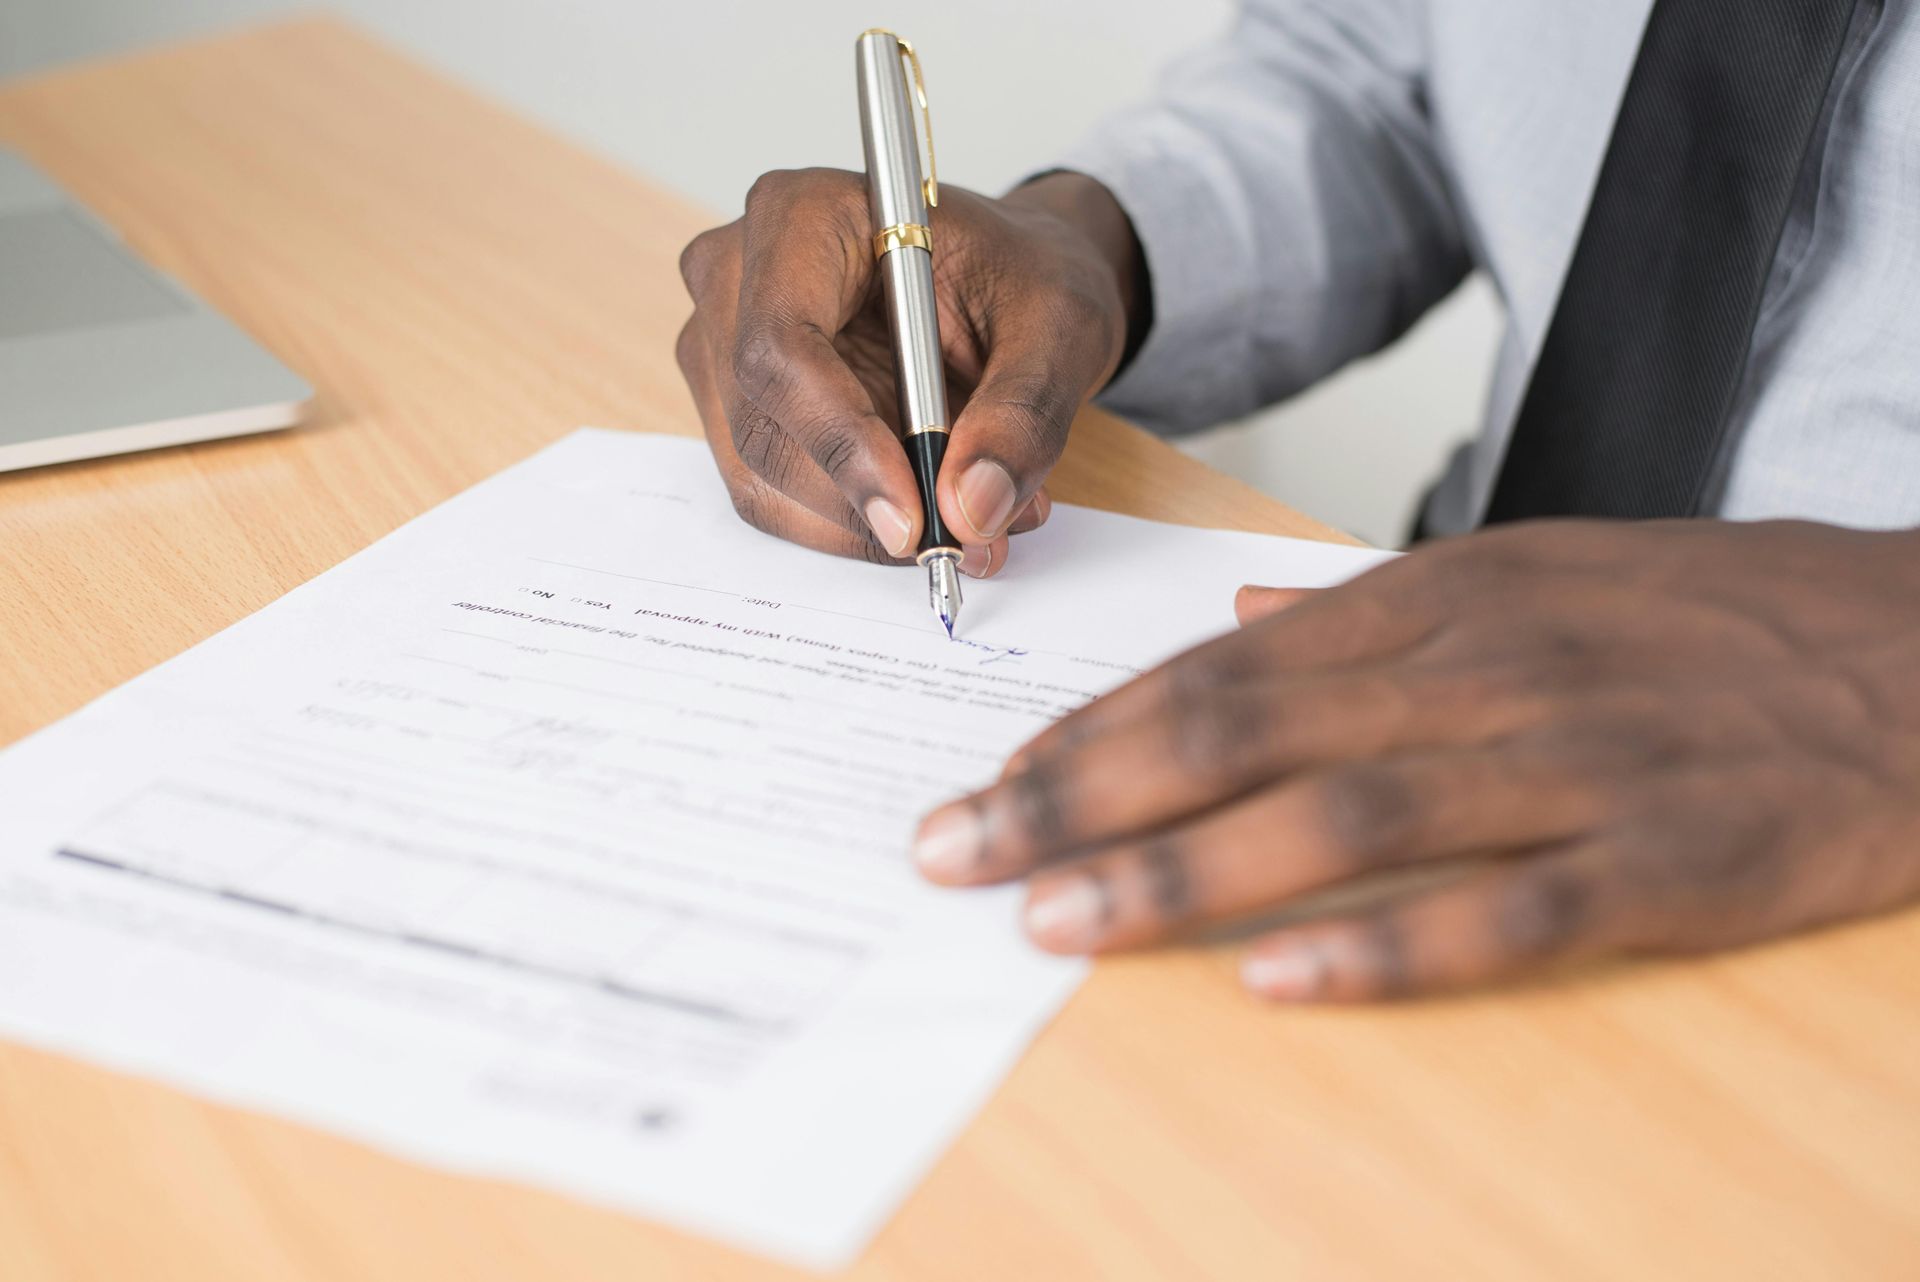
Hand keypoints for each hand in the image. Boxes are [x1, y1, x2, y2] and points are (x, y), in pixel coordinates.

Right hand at [675, 169, 1143, 575]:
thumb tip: (971, 507)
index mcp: (804, 215)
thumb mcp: (1059, 328)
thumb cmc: (1022, 276)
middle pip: (763, 425)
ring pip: (762, 476)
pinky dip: (852, 524)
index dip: (841, 441)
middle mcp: (737, 277)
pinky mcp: (738, 408)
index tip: (913, 516)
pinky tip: (929, 507)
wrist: (1008, 284)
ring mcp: (723, 346)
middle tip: (967, 537)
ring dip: (863, 524)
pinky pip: (775, 496)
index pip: (781, 346)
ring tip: (972, 518)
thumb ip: (1023, 414)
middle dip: (863, 502)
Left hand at [912, 519, 1919, 999]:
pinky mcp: (1669, 858)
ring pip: (1342, 816)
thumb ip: (1374, 602)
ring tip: (1057, 920)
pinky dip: (1386, 949)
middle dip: (1079, 795)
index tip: (987, 782)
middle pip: (1241, 730)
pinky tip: (1277, 984)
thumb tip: (1244, 609)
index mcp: (1439, 600)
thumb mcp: (1531, 569)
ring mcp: (1573, 762)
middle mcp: (1482, 669)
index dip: (1090, 728)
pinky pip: (1506, 912)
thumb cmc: (1706, 616)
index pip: (1218, 665)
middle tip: (957, 854)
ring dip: (1183, 869)